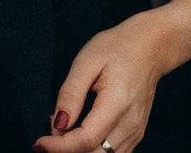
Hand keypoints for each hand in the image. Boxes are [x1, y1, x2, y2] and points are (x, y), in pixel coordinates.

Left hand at [34, 0, 190, 152]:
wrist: (150, 47)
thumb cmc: (118, 48)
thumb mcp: (87, 60)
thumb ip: (71, 94)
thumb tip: (57, 124)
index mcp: (117, 104)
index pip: (86, 139)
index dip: (59, 146)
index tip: (39, 142)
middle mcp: (130, 124)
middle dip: (67, 152)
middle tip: (48, 138)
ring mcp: (135, 132)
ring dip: (80, 152)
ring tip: (63, 134)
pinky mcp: (135, 135)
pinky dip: (92, 151)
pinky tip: (78, 136)